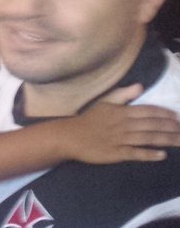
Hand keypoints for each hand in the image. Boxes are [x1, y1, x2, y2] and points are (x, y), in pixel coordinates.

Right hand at [64, 84, 179, 163]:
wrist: (71, 136)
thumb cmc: (90, 119)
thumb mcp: (104, 102)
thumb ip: (122, 94)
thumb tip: (140, 86)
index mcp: (121, 111)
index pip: (148, 111)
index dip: (164, 114)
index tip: (177, 117)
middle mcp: (124, 125)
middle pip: (152, 125)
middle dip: (171, 128)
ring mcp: (121, 140)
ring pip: (148, 139)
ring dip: (166, 140)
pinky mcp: (117, 153)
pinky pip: (136, 153)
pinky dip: (150, 154)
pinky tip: (162, 155)